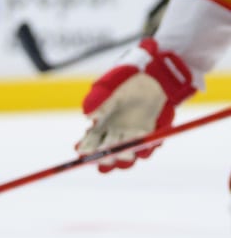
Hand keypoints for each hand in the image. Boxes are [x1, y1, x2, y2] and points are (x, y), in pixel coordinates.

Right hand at [77, 39, 194, 170]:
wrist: (150, 78)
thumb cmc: (125, 83)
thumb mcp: (110, 92)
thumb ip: (100, 106)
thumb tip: (90, 119)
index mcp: (99, 126)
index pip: (89, 144)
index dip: (86, 151)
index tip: (87, 155)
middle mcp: (112, 134)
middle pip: (106, 154)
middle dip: (105, 159)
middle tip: (107, 158)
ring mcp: (129, 135)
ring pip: (125, 154)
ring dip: (125, 157)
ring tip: (127, 155)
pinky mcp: (146, 133)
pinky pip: (144, 147)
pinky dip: (144, 148)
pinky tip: (143, 144)